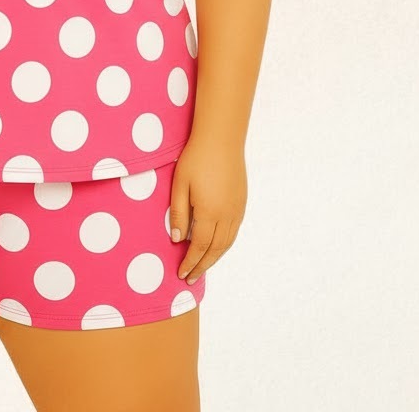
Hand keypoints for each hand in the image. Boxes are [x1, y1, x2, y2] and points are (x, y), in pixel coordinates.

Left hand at [169, 134, 246, 286]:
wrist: (221, 139)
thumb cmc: (196, 159)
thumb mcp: (179, 185)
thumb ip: (178, 213)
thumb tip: (176, 239)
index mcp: (209, 213)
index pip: (199, 247)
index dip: (190, 262)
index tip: (181, 274)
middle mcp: (227, 216)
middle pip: (215, 250)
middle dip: (202, 266)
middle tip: (191, 278)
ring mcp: (237, 209)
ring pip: (227, 243)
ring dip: (215, 257)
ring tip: (203, 266)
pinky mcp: (242, 202)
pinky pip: (234, 231)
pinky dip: (224, 244)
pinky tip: (216, 246)